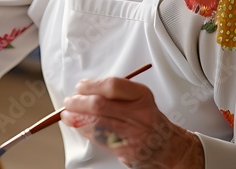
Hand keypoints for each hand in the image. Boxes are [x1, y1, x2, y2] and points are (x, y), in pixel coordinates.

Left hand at [60, 77, 204, 167]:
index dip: (92, 85)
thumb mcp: (138, 99)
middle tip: (70, 101)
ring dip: (77, 118)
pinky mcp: (126, 150)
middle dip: (79, 103)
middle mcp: (139, 114)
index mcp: (141, 96)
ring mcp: (133, 134)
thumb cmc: (148, 119)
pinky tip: (79, 126)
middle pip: (101, 105)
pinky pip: (99, 139)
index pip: (113, 86)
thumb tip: (85, 89)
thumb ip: (115, 93)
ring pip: (97, 124)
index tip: (81, 87)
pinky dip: (85, 131)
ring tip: (68, 114)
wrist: (167, 145)